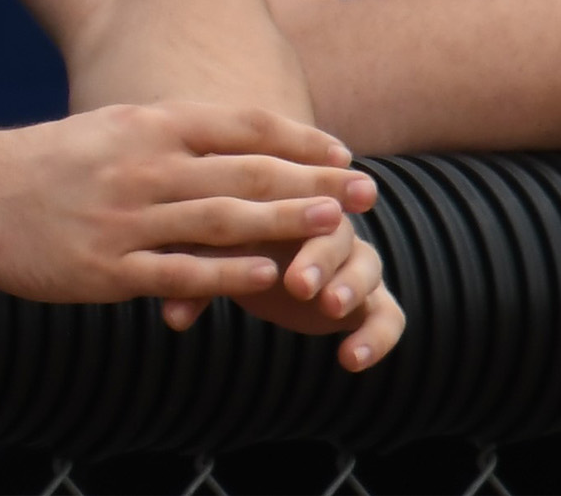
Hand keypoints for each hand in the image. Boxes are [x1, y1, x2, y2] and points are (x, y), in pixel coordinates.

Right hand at [0, 101, 380, 319]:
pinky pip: (179, 270)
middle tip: (366, 191)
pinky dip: (227, 273)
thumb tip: (224, 141)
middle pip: (245, 172)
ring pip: (222, 219)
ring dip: (285, 224)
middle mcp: (144, 166)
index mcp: (146, 126)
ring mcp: (127, 218)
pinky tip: (267, 276)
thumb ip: (164, 136)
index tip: (342, 151)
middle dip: (312, 182)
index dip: (297, 139)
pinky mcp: (108, 268)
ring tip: (334, 227)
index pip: (239, 126)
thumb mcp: (109, 128)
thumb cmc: (44, 163)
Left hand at [159, 208, 405, 370]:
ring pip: (368, 267)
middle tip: (298, 283)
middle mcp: (328, 227)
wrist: (256, 252)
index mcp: (290, 201)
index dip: (300, 212)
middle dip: (320, 256)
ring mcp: (351, 264)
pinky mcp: (367, 301)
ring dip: (350, 286)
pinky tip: (352, 361)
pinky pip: (388, 316)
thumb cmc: (221, 241)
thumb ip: (192, 278)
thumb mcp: (203, 253)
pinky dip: (378, 336)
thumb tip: (172, 318)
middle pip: (337, 232)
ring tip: (329, 307)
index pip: (302, 198)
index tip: (304, 220)